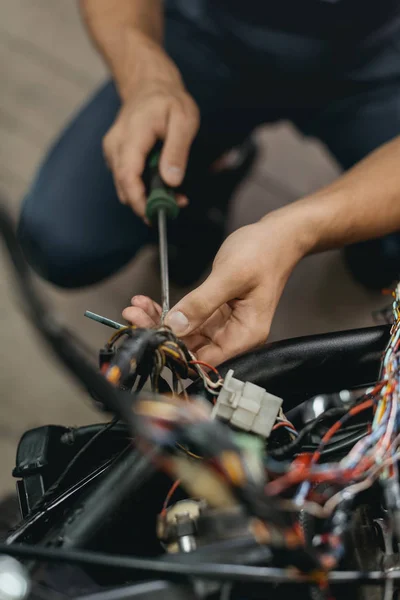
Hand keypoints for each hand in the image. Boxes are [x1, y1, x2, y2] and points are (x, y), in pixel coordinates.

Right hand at [103, 40, 199, 217]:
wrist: (149, 85)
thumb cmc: (169, 101)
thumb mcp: (184, 120)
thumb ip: (177, 151)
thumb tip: (172, 181)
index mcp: (132, 135)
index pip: (128, 176)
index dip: (139, 201)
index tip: (156, 216)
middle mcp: (116, 145)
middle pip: (124, 186)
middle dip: (147, 204)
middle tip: (175, 206)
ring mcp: (112, 150)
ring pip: (124, 186)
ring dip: (146, 197)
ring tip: (174, 195)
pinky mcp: (114, 155)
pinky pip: (126, 179)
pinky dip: (142, 187)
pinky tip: (161, 184)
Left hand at [122, 213, 313, 365]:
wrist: (277, 236)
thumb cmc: (263, 253)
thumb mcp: (230, 276)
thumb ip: (202, 303)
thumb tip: (175, 326)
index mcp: (245, 334)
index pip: (205, 359)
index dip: (175, 351)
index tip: (149, 334)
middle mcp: (235, 336)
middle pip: (192, 348)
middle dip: (160, 334)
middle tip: (133, 316)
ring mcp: (224, 325)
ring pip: (186, 334)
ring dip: (159, 321)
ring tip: (136, 307)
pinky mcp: (216, 313)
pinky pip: (189, 319)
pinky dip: (169, 311)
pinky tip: (149, 302)